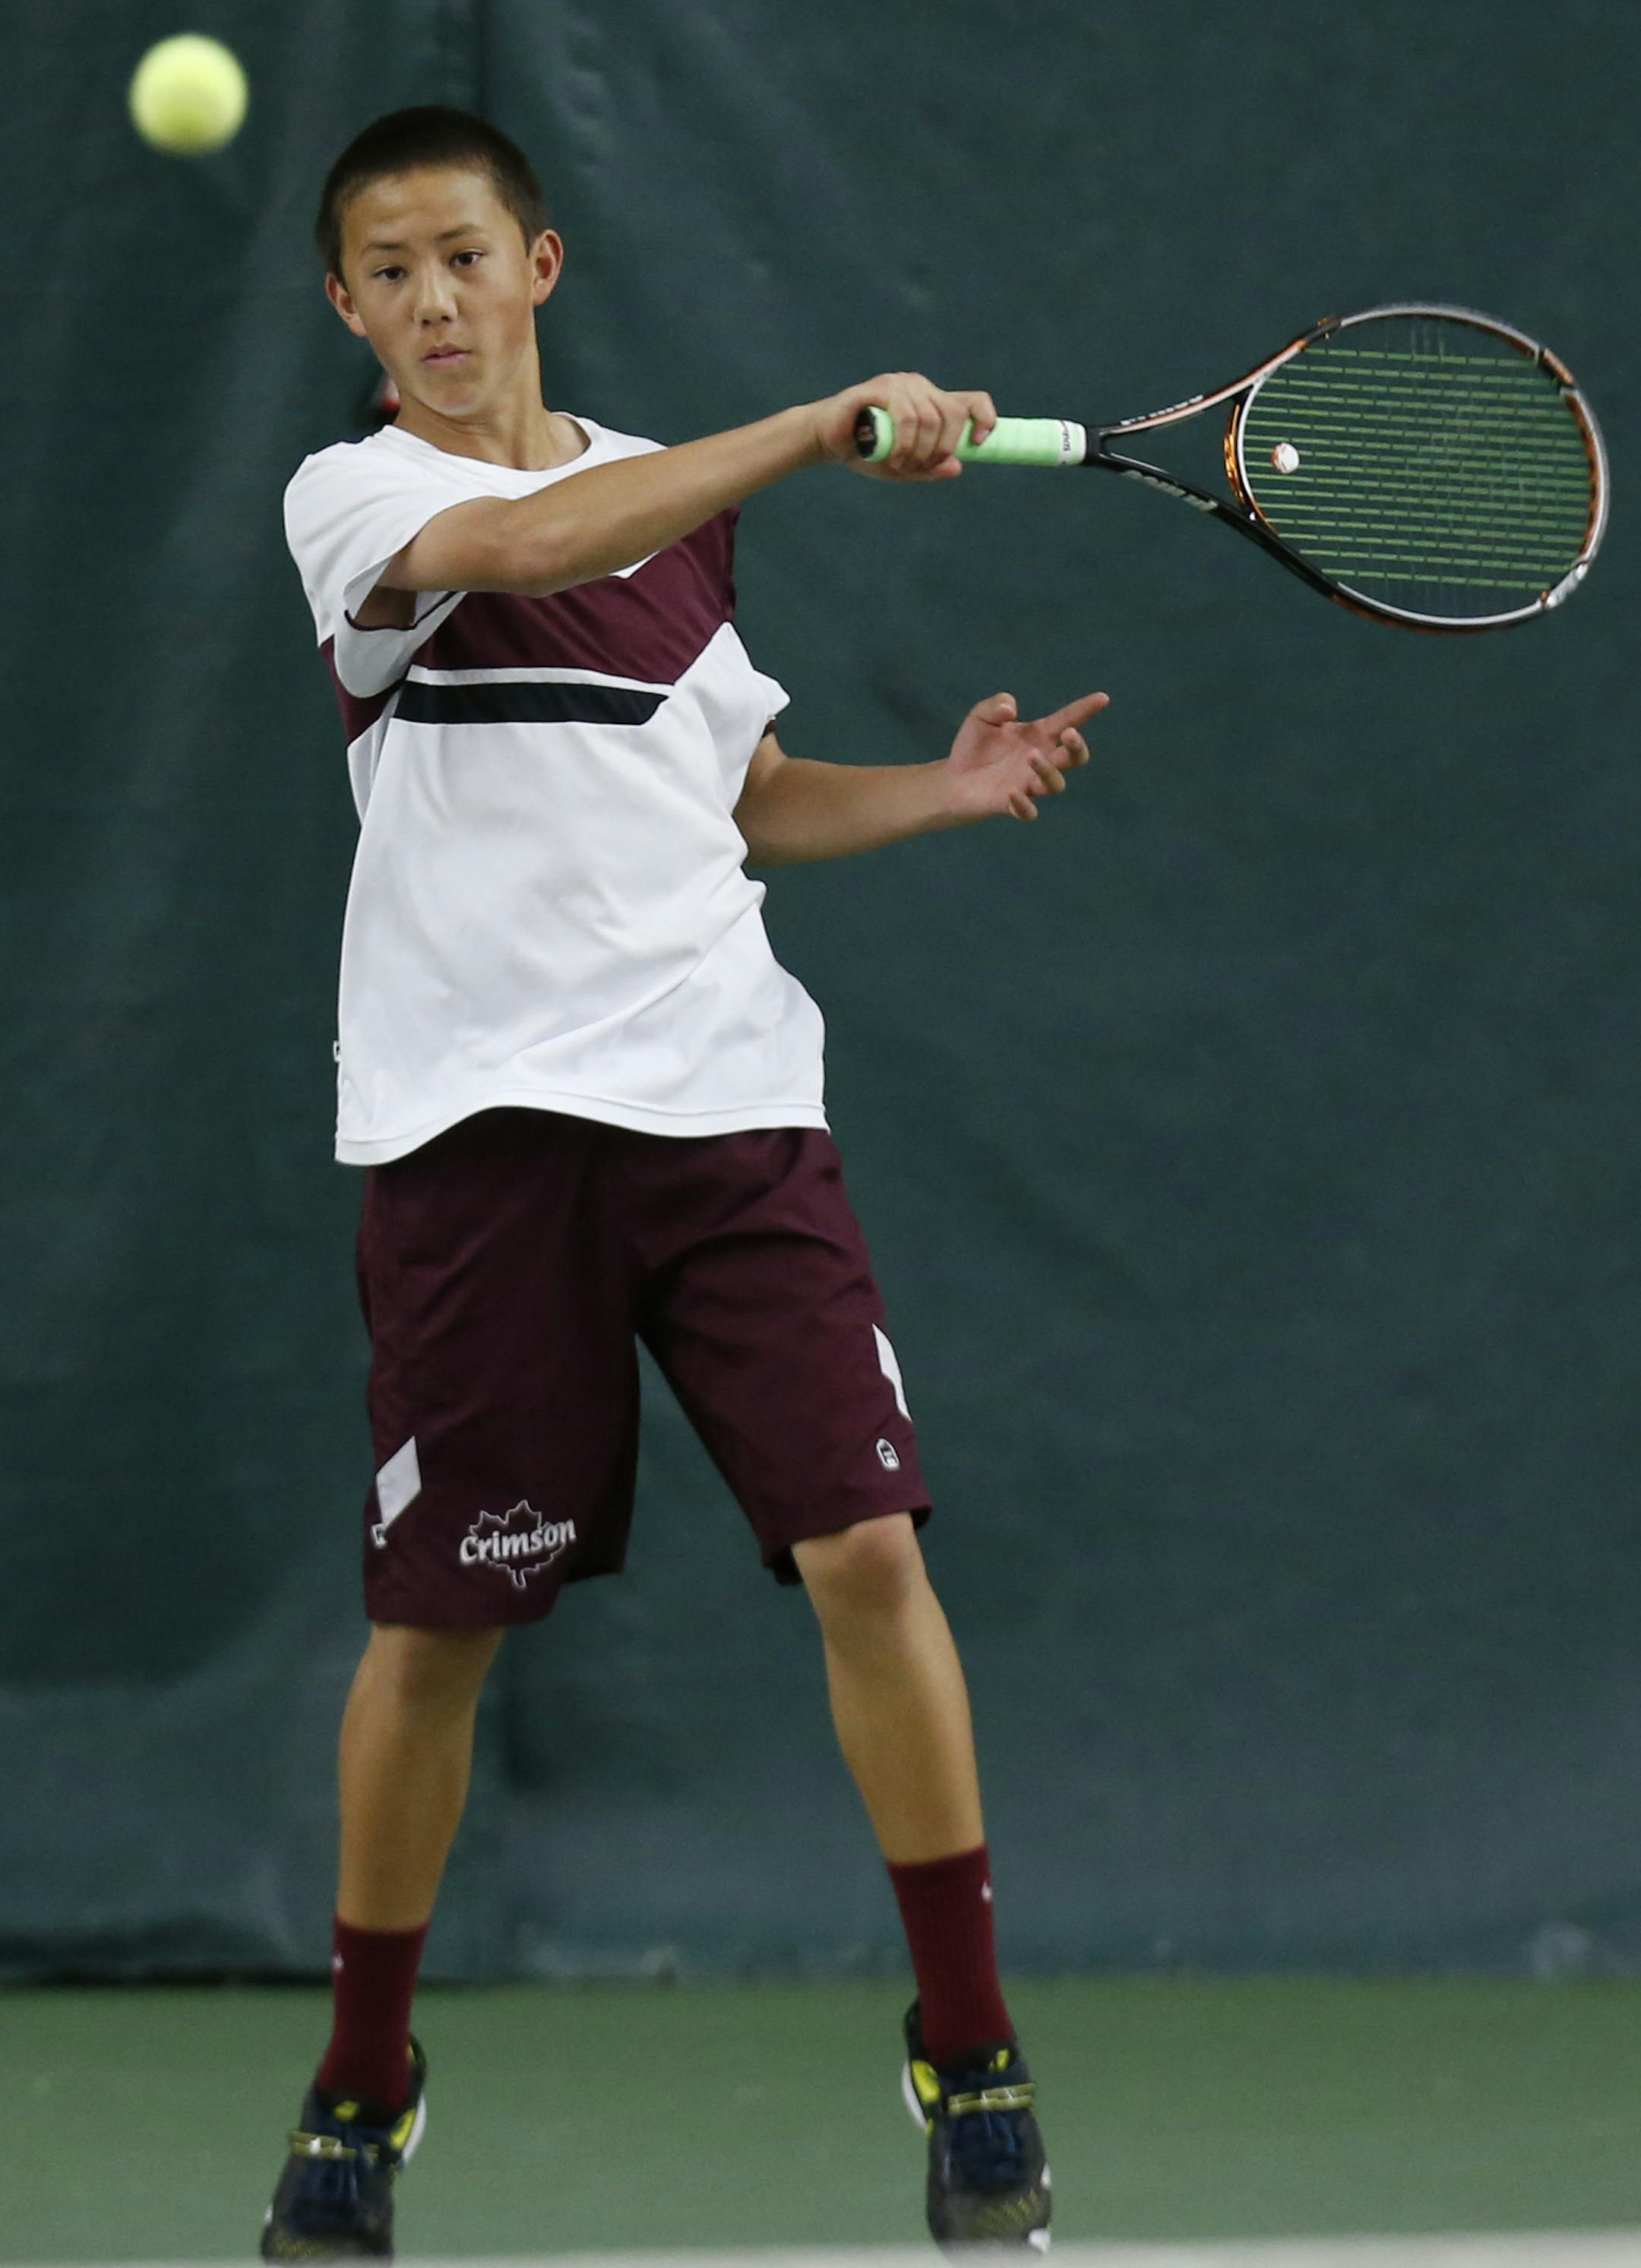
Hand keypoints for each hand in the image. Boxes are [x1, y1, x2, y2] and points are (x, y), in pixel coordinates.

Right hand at [810, 372, 997, 479]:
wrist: (828, 441)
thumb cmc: (867, 452)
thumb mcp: (904, 468)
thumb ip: (929, 469)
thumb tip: (958, 467)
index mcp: (933, 403)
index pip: (973, 401)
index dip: (984, 418)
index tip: (978, 442)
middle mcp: (922, 388)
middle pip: (953, 415)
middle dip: (941, 449)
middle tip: (919, 467)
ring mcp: (903, 383)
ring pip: (931, 418)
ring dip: (918, 451)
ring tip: (899, 464)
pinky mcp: (882, 386)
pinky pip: (907, 414)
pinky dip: (904, 442)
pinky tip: (893, 456)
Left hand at [943, 689, 1109, 821]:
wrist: (953, 779)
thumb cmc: (973, 747)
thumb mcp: (981, 716)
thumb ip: (996, 704)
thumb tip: (1011, 709)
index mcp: (1038, 736)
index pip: (1068, 721)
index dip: (1085, 710)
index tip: (1102, 699)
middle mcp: (1040, 761)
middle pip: (1074, 758)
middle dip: (1077, 747)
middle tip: (1068, 734)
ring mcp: (1029, 785)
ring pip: (1055, 784)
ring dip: (1047, 770)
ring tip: (1031, 756)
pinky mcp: (1013, 805)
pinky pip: (1029, 811)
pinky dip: (1024, 804)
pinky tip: (1013, 792)